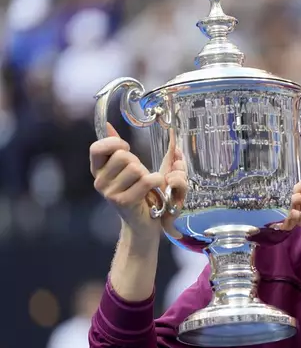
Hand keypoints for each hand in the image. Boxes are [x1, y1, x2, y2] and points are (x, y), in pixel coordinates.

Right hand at [89, 123, 186, 240]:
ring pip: (136, 168)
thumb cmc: (137, 191)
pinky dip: (157, 182)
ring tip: (145, 185)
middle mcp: (99, 181)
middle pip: (123, 156)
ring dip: (147, 174)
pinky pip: (146, 180)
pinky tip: (154, 190)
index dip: (115, 143)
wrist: (143, 222)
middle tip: (139, 176)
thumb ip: (116, 148)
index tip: (126, 149)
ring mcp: (110, 193)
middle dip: (137, 162)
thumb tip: (108, 125)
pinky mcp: (123, 202)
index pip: (97, 148)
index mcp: (97, 170)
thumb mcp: (126, 167)